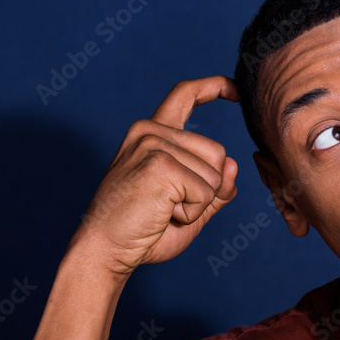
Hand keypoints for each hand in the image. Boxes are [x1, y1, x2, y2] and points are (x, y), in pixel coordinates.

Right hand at [73, 76, 239, 275]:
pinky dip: (192, 213)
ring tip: (162, 210)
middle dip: (207, 189)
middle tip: (167, 206)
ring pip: (216, 174)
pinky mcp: (160, 165)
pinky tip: (162, 214)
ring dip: (198, 204)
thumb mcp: (189, 206)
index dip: (215, 87)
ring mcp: (153, 145)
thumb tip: (233, 164)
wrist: (104, 251)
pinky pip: (206, 192)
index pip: (185, 95)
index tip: (235, 89)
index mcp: (151, 133)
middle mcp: (150, 131)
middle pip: (218, 153)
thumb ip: (215, 187)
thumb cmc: (143, 231)